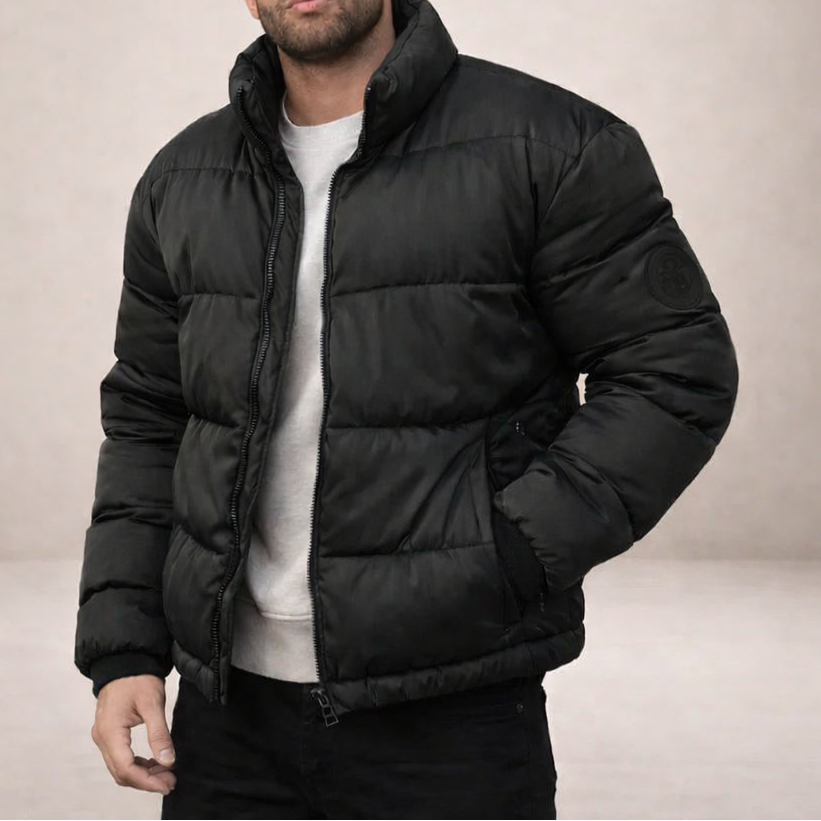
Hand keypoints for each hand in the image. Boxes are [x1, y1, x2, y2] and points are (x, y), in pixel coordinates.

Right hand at [91, 674, 176, 794]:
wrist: (126, 660)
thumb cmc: (137, 677)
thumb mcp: (152, 703)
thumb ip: (159, 733)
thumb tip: (168, 761)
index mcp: (110, 731)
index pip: (125, 768)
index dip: (147, 781)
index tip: (167, 783)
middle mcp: (102, 737)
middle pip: (121, 772)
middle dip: (146, 781)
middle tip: (170, 782)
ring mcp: (103, 736)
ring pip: (120, 767)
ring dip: (142, 774)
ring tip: (166, 774)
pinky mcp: (109, 732)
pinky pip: (120, 757)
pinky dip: (137, 764)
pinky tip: (155, 763)